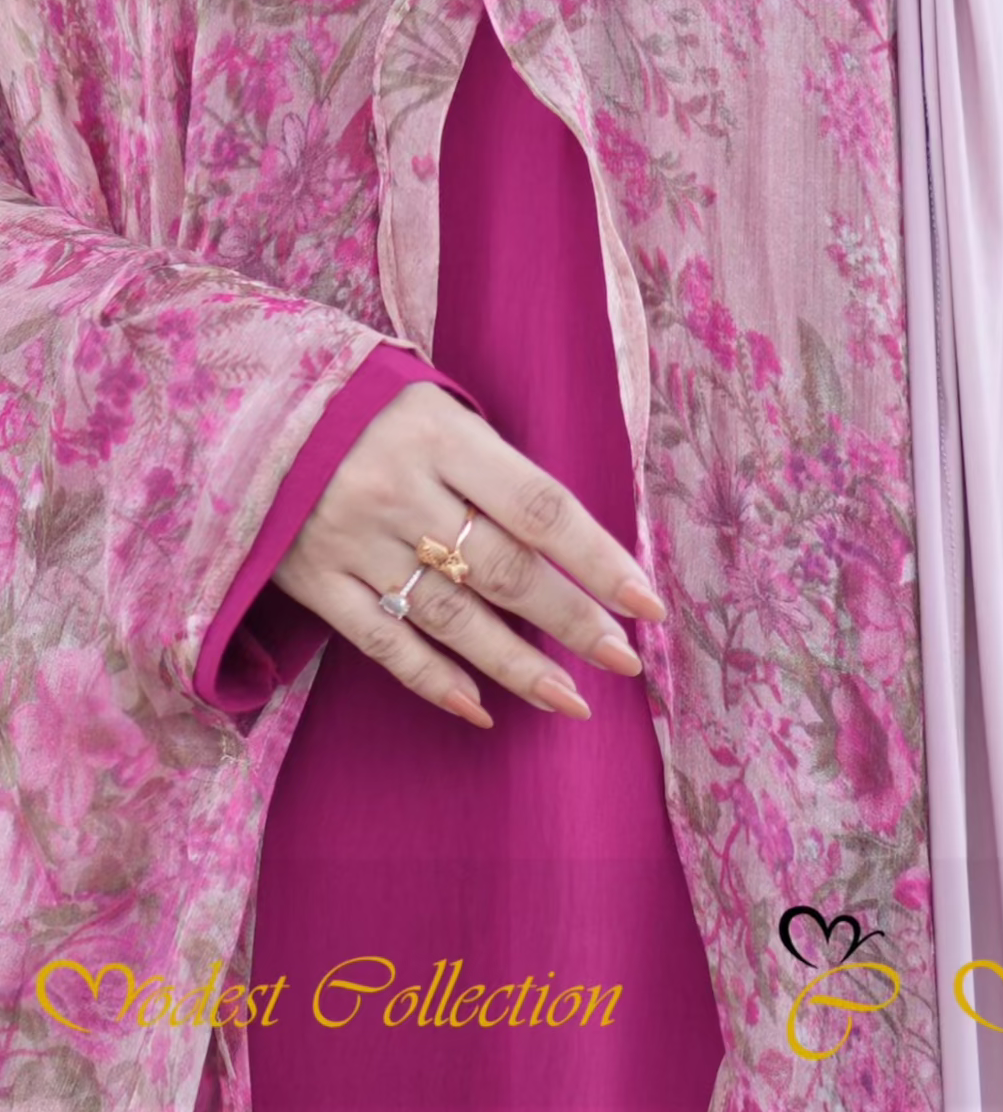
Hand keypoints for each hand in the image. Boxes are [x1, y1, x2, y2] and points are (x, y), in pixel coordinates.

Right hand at [272, 380, 664, 729]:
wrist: (245, 406)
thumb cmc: (364, 402)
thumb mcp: (433, 404)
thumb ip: (490, 464)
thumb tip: (564, 538)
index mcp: (441, 434)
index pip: (541, 506)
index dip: (599, 558)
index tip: (647, 601)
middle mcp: (400, 489)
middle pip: (504, 569)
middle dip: (573, 621)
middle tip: (625, 661)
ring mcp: (352, 540)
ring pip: (451, 617)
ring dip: (516, 666)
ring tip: (571, 699)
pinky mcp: (312, 581)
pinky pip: (382, 642)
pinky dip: (433, 679)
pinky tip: (480, 709)